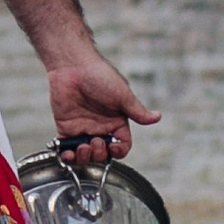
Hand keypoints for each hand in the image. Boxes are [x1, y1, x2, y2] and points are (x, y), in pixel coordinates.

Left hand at [47, 50, 157, 164]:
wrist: (73, 65)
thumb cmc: (100, 75)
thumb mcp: (122, 95)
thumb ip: (137, 111)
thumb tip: (157, 117)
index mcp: (116, 121)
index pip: (121, 145)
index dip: (118, 151)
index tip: (113, 147)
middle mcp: (100, 127)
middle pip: (103, 154)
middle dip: (100, 154)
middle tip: (96, 142)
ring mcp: (83, 128)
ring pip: (86, 155)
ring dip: (85, 157)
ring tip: (83, 146)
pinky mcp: (66, 128)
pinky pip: (66, 149)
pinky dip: (68, 156)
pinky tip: (69, 153)